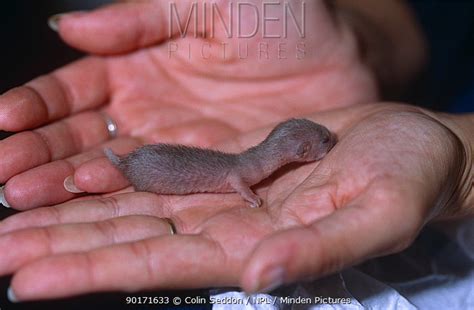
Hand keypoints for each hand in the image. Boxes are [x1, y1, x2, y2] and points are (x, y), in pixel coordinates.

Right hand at [0, 0, 383, 209]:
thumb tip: (69, 26)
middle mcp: (149, 110)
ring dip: (65, 188)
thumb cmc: (282, 18)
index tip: (3, 123)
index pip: (73, 91)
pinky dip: (119, 200)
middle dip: (38, 157)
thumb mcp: (209, 1)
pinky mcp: (207, 174)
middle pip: (80, 138)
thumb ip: (141, 18)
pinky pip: (155, 190)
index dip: (36, 106)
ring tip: (22, 205)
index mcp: (140, 65)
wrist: (342, 57)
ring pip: (108, 170)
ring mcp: (175, 146)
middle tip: (4, 180)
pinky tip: (86, 208)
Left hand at [0, 103, 470, 300]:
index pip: (160, 266)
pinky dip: (117, 179)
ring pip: (136, 209)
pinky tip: (79, 178)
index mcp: (256, 246)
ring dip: (76, 216)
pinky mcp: (232, 168)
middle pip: (131, 242)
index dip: (93, 272)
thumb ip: (317, 251)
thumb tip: (261, 276)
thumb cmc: (409, 182)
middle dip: (62, 247)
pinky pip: (164, 174)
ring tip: (14, 221)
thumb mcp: (377, 216)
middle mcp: (230, 227)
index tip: (26, 280)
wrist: (415, 150)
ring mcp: (227, 197)